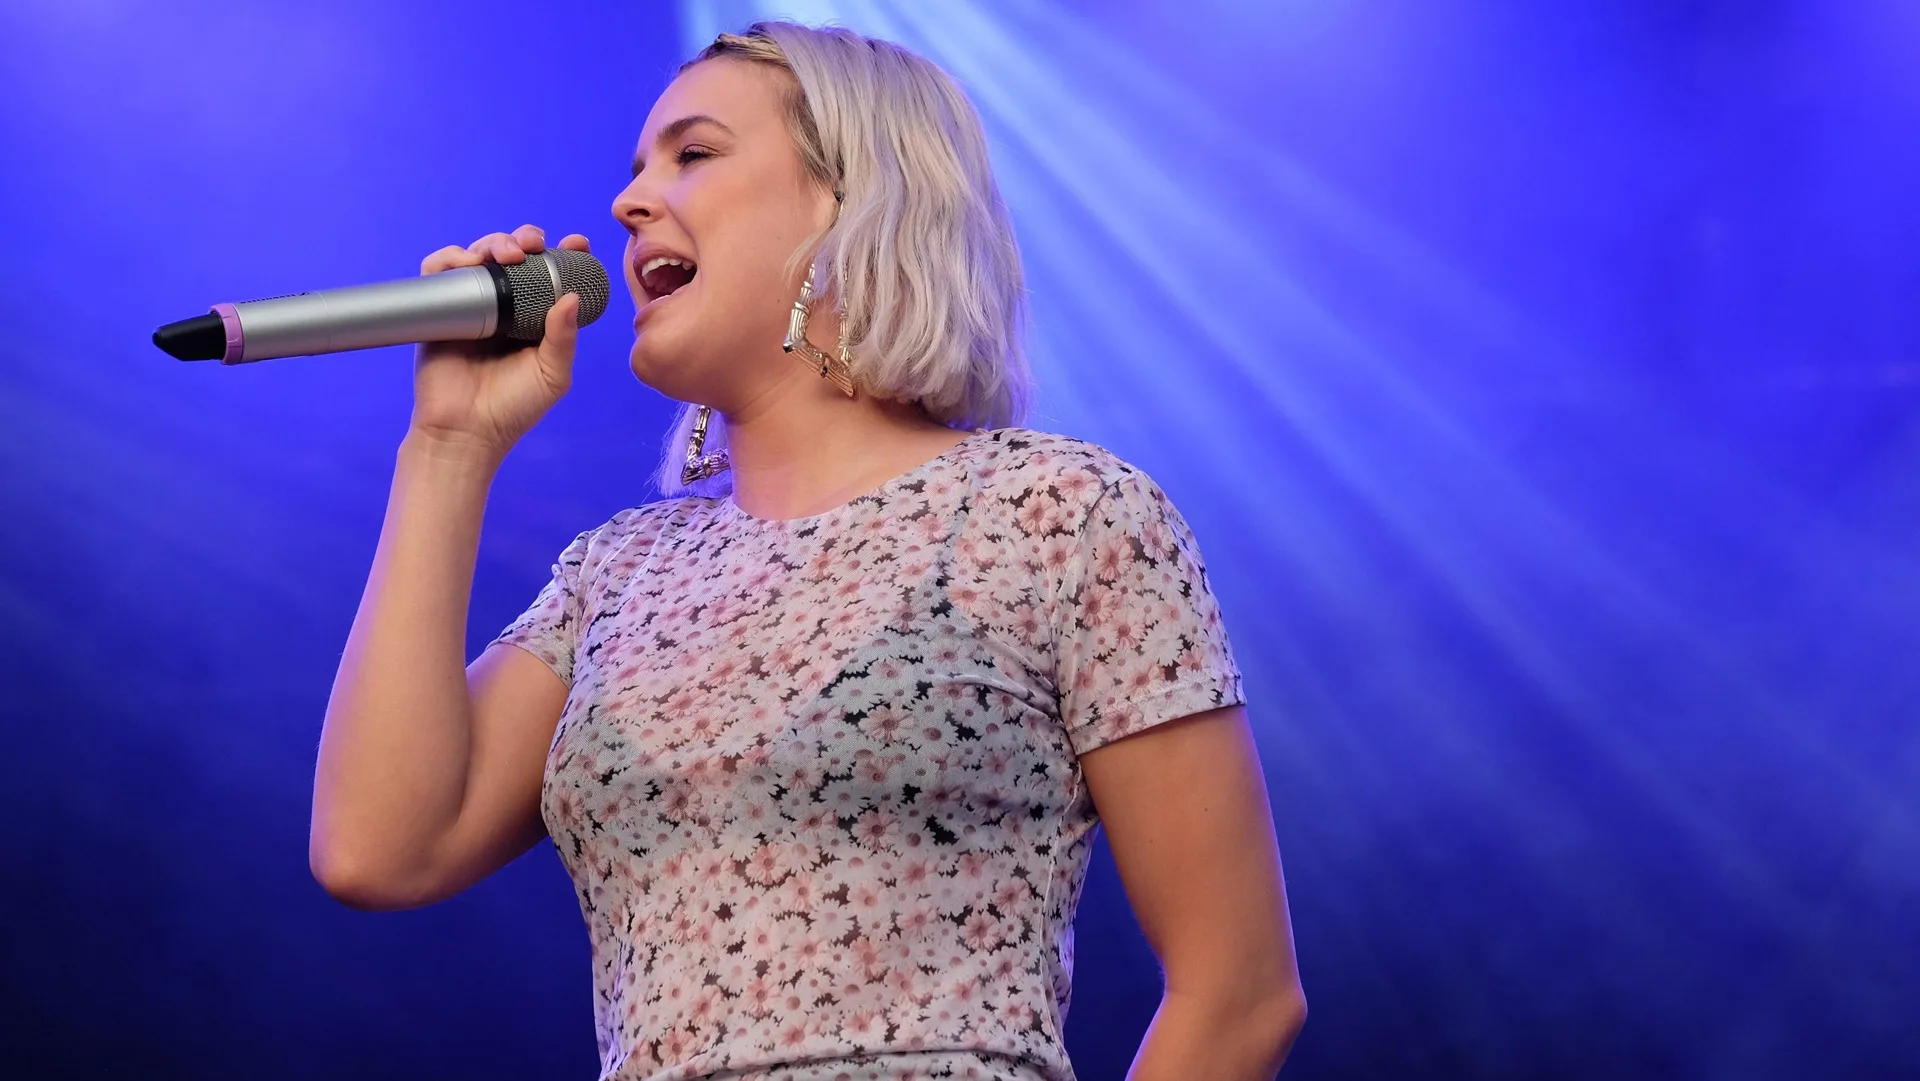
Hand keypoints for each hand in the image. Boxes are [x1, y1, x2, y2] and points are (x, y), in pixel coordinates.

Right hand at [407, 224, 591, 461]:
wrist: (466, 430)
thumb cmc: (513, 408)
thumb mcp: (552, 375)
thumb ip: (563, 338)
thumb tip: (571, 297)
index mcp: (536, 318)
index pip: (551, 276)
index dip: (564, 255)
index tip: (578, 243)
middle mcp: (505, 306)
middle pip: (514, 256)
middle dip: (525, 239)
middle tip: (534, 245)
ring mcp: (473, 304)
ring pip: (479, 256)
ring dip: (493, 243)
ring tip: (507, 255)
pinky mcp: (440, 309)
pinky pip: (439, 272)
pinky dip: (450, 258)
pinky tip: (467, 263)